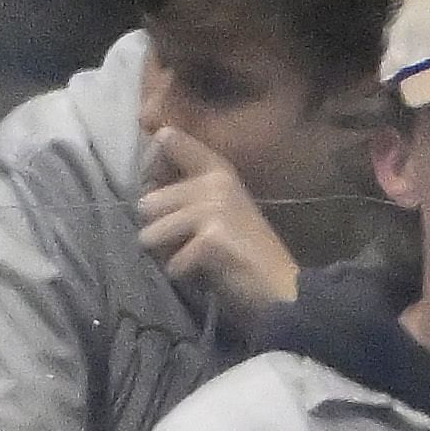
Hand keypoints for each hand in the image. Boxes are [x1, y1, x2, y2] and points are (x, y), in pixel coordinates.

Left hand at [133, 124, 298, 316]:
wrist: (285, 292)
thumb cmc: (247, 253)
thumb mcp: (219, 209)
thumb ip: (186, 189)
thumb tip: (144, 189)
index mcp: (218, 168)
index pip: (166, 138)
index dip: (151, 166)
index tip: (162, 189)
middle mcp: (216, 181)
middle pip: (147, 203)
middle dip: (159, 230)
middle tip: (189, 243)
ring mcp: (215, 209)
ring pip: (151, 234)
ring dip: (169, 254)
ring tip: (197, 258)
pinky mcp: (212, 239)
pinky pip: (172, 263)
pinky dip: (185, 275)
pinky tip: (210, 274)